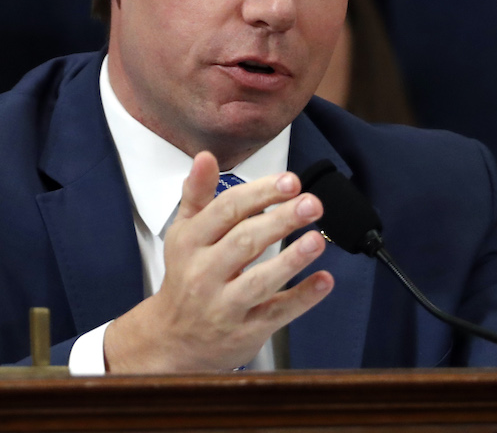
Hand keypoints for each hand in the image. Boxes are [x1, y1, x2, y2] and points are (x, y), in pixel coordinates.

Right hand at [103, 151, 333, 371]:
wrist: (173, 339)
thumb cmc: (185, 276)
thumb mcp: (183, 233)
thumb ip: (197, 194)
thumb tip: (205, 156)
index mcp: (190, 243)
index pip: (226, 211)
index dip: (260, 194)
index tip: (290, 180)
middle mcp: (204, 274)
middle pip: (244, 242)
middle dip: (280, 220)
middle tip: (311, 203)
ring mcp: (225, 305)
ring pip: (259, 281)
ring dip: (291, 259)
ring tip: (317, 239)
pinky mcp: (245, 332)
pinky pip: (276, 314)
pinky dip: (302, 298)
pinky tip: (324, 280)